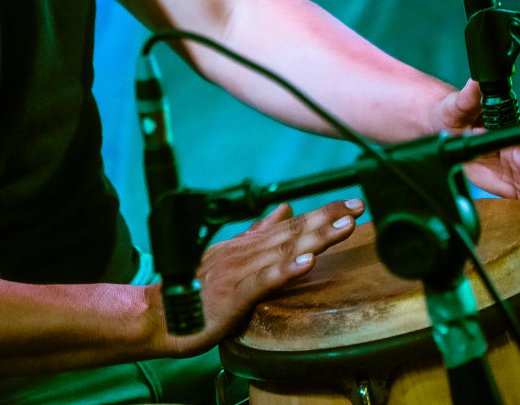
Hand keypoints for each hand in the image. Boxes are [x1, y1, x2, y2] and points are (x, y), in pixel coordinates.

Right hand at [152, 198, 362, 357]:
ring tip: (342, 229)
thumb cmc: (198, 291)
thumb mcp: (231, 256)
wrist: (161, 315)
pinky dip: (285, 271)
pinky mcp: (232, 295)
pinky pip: (263, 281)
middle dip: (328, 219)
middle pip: (294, 232)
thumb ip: (258, 233)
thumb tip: (285, 208)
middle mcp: (246, 252)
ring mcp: (239, 271)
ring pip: (284, 252)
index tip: (352, 204)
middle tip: (358, 208)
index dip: (323, 213)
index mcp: (248, 244)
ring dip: (315, 239)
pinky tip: (306, 263)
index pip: (292, 224)